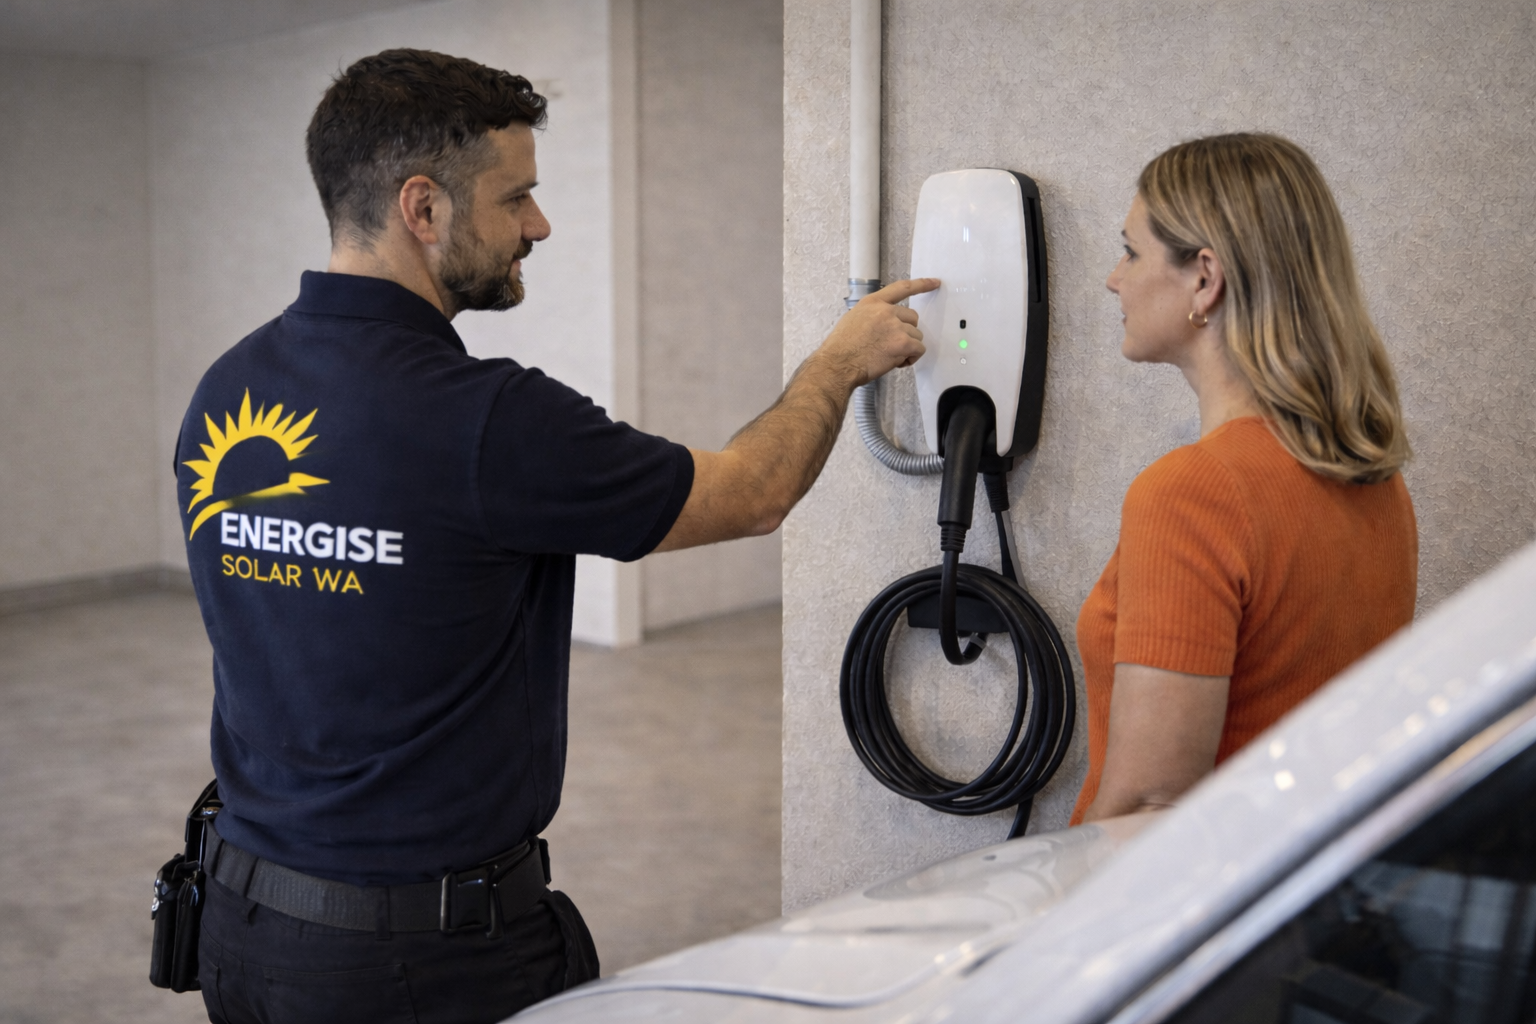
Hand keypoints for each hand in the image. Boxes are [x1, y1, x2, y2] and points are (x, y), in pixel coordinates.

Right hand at [815, 278, 938, 387]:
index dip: (921, 284)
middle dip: (907, 331)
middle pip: (912, 318)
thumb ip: (873, 317)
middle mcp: (886, 311)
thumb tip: (886, 326)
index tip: (935, 282)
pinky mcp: (902, 343)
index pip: (902, 288)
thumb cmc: (841, 348)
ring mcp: (895, 326)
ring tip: (890, 356)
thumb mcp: (853, 320)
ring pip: (916, 335)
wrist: (838, 364)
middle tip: (893, 345)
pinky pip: (919, 349)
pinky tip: (897, 362)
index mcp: (873, 302)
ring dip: (908, 347)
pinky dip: (911, 358)